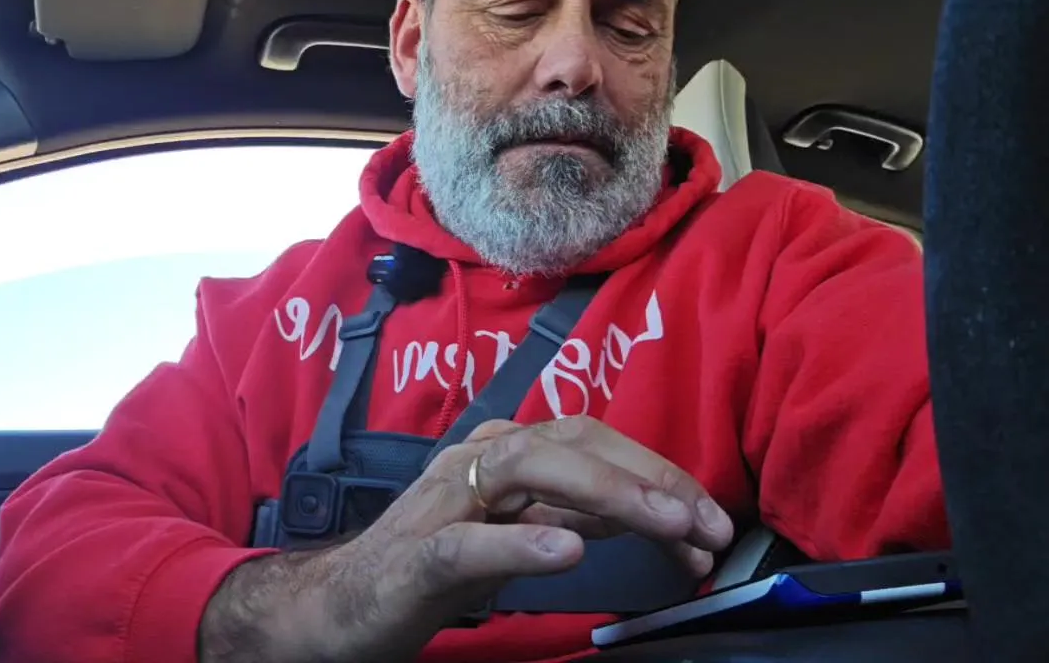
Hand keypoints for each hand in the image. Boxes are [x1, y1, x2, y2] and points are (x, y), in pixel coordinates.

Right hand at [202, 415, 734, 662]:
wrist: (338, 608)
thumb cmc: (430, 567)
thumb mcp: (517, 533)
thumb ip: (577, 515)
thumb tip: (659, 517)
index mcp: (502, 454)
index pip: (591, 440)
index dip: (658, 472)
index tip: (711, 518)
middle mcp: (474, 463)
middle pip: (570, 443)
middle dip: (648, 478)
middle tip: (709, 523)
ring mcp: (443, 504)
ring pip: (528, 472)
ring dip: (607, 494)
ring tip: (666, 525)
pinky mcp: (417, 556)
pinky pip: (471, 543)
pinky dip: (521, 544)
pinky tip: (568, 552)